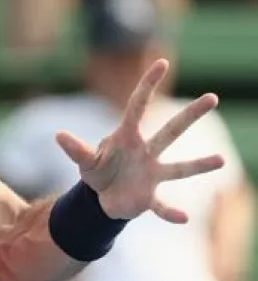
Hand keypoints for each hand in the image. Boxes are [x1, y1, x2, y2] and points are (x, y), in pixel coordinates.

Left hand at [55, 59, 224, 222]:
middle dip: (190, 115)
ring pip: (178, 168)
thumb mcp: (85, 161)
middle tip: (212, 97)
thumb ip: (76, 150)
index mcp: (127, 138)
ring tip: (221, 160)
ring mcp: (151, 174)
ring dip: (198, 165)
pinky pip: (162, 207)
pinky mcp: (149, 198)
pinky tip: (183, 218)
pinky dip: (171, 213)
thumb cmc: (98, 172)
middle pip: (170, 131)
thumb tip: (59, 135)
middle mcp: (146, 153)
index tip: (161, 62)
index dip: (147, 85)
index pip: (138, 106)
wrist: (104, 199)